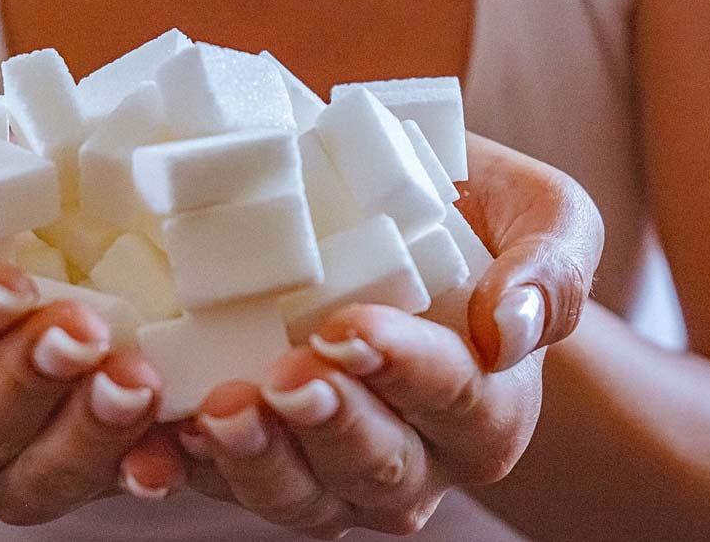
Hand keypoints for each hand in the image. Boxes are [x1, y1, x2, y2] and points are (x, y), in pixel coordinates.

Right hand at [0, 127, 184, 521]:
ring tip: (135, 381)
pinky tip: (169, 451)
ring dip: (89, 433)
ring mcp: (1, 463)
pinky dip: (141, 468)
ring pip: (36, 476)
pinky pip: (106, 484)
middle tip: (84, 329)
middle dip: (29, 380)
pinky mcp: (74, 464)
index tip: (5, 286)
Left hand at [178, 133, 603, 537]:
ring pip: (305, 497)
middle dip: (329, 427)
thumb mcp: (542, 212)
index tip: (351, 329)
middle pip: (379, 467)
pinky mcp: (264, 456)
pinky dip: (189, 470)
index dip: (406, 372)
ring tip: (217, 414)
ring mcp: (335, 467)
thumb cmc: (467, 211)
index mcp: (488, 402)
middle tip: (284, 377)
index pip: (458, 399)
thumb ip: (553, 265)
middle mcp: (418, 454)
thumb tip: (512, 328)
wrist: (389, 218)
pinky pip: (227, 482)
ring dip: (258, 463)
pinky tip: (156, 445)